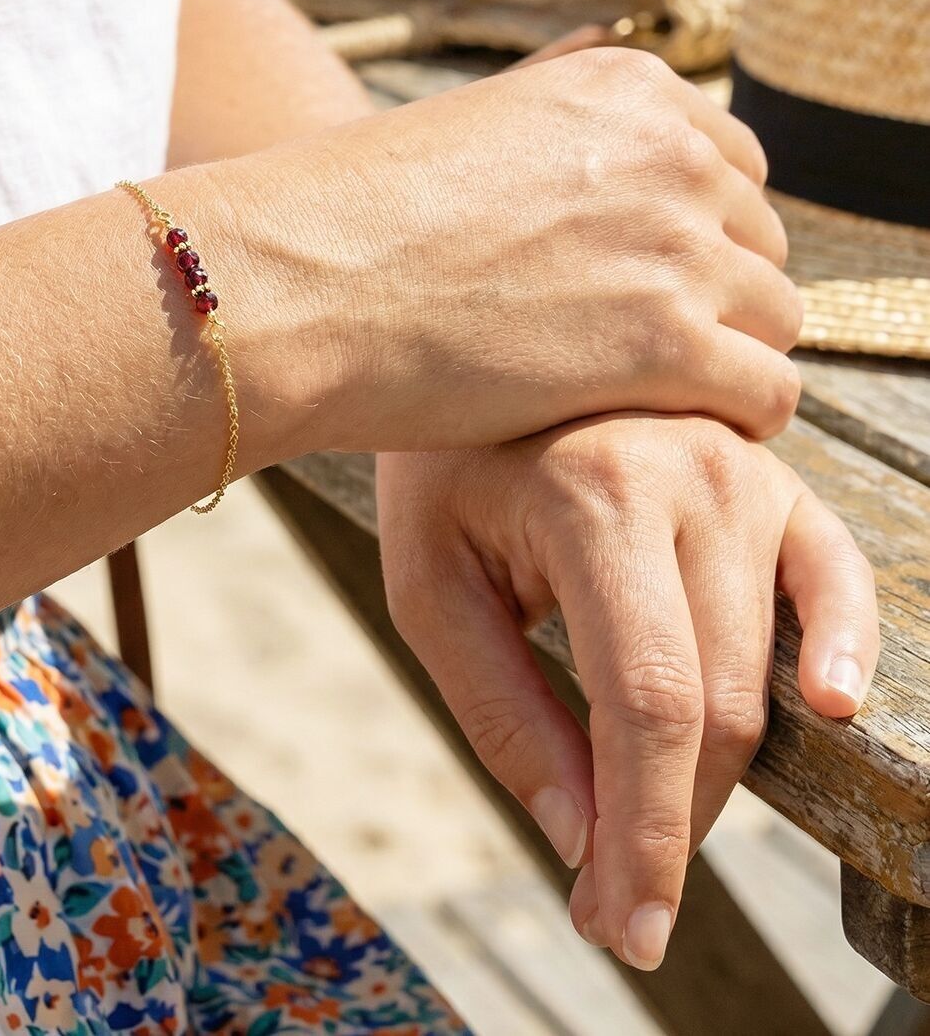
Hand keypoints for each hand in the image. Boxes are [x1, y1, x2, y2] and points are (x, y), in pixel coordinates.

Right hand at [213, 46, 800, 454]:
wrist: (295, 284)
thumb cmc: (351, 219)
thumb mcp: (472, 128)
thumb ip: (559, 120)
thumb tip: (601, 82)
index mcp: (626, 90)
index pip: (733, 165)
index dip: (695, 236)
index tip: (641, 285)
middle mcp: (670, 153)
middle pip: (759, 241)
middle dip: (712, 298)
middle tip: (634, 352)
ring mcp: (676, 246)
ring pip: (774, 319)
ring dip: (722, 360)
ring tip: (645, 397)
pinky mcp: (666, 344)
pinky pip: (770, 393)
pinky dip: (733, 418)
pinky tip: (671, 429)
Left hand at [376, 421, 879, 970]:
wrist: (470, 344)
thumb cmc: (440, 470)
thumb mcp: (432, 583)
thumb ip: (505, 709)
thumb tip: (583, 840)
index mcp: (592, 497)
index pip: (648, 704)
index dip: (647, 835)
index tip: (623, 929)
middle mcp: (687, 477)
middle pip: (715, 702)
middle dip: (672, 826)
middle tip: (617, 907)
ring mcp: (743, 468)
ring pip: (764, 669)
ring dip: (723, 780)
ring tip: (659, 845)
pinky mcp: (773, 474)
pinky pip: (834, 575)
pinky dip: (841, 647)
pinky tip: (828, 706)